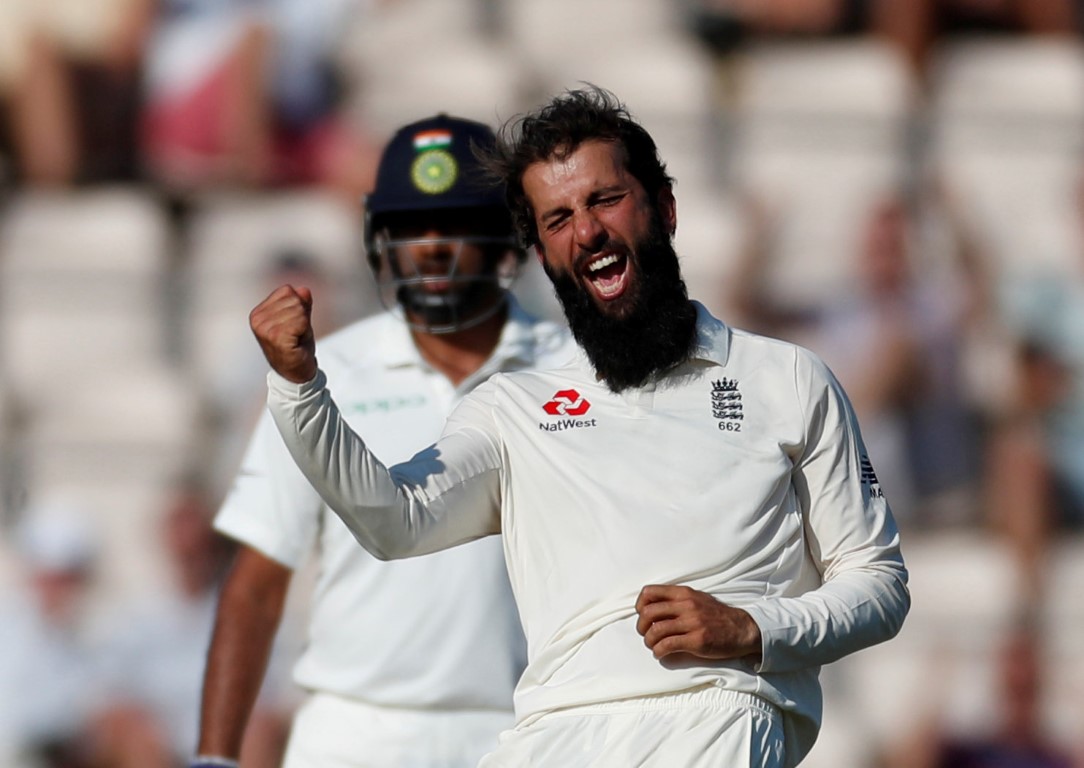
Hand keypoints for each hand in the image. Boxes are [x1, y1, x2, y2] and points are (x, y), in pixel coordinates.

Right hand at [249, 285, 317, 383]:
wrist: (296, 373)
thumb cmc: (297, 345)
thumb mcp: (300, 319)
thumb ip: (301, 303)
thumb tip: (304, 289)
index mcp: (259, 312)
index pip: (287, 291)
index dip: (298, 306)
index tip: (294, 325)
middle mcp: (257, 319)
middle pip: (294, 300)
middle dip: (302, 316)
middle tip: (296, 334)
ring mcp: (265, 329)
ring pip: (299, 310)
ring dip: (304, 326)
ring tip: (296, 339)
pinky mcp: (276, 337)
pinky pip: (301, 322)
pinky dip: (305, 332)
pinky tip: (297, 343)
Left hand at [635, 584, 761, 662]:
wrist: (742, 628)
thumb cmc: (716, 615)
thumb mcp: (696, 598)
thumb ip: (676, 599)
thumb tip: (652, 606)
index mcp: (683, 593)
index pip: (649, 592)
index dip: (640, 605)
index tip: (643, 616)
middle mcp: (686, 605)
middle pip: (648, 613)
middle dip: (641, 627)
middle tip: (646, 634)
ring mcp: (692, 623)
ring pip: (656, 631)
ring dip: (649, 641)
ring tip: (654, 646)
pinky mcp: (696, 640)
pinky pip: (667, 645)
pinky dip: (658, 651)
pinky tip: (660, 654)